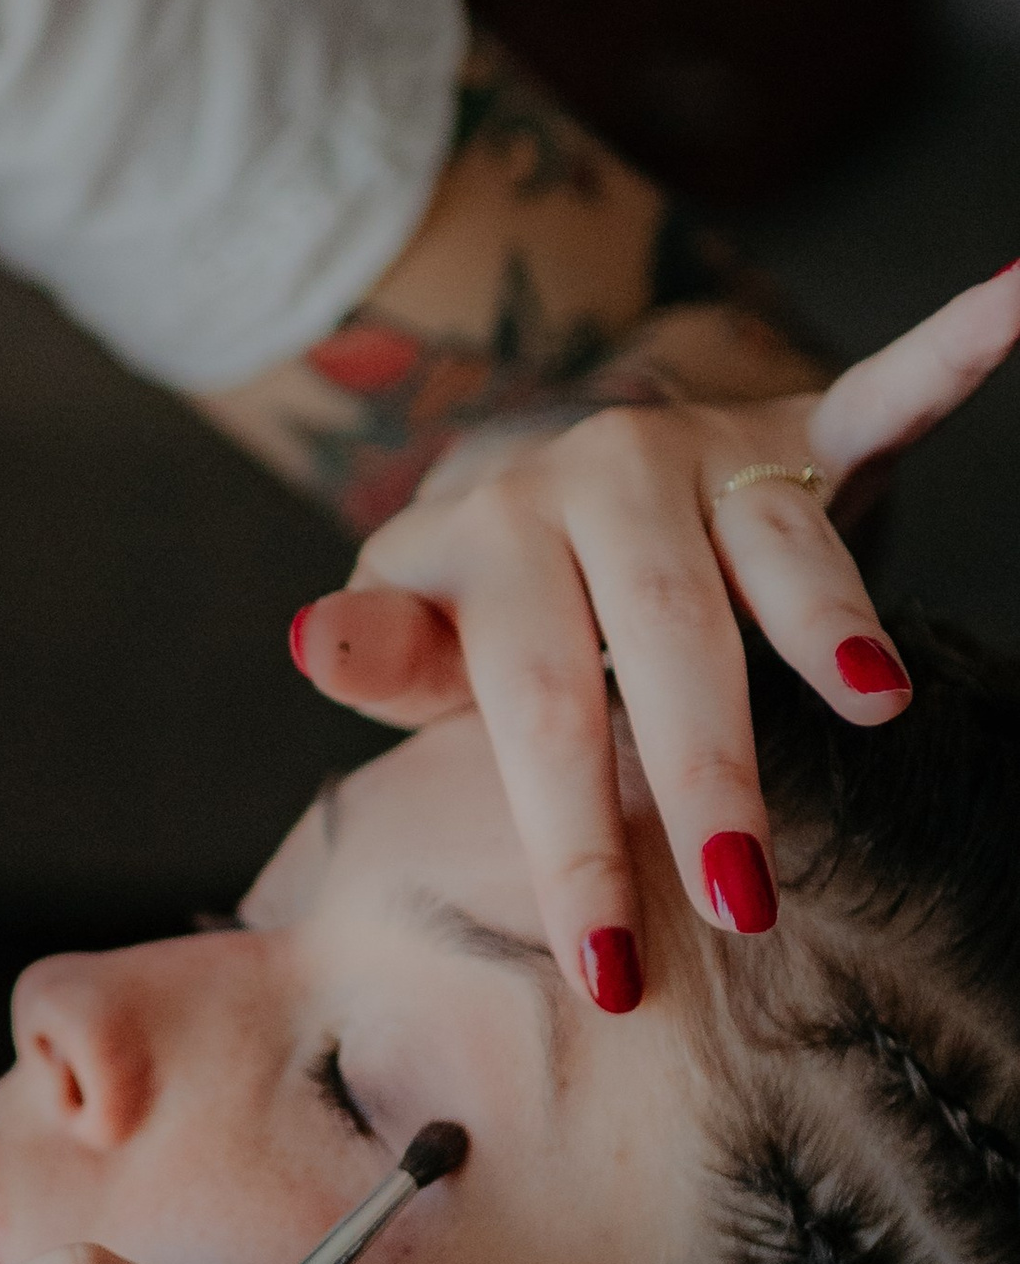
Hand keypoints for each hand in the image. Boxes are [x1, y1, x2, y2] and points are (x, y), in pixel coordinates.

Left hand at [291, 261, 1019, 997]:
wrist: (540, 471)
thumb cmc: (488, 601)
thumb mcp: (419, 633)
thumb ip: (382, 651)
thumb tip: (313, 644)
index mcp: (495, 538)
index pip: (538, 704)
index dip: (571, 841)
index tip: (605, 965)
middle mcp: (598, 478)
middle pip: (667, 638)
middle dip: (706, 773)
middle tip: (741, 895)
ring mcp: (703, 449)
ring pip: (781, 541)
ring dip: (832, 621)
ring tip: (877, 704)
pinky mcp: (792, 425)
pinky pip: (881, 391)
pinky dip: (955, 348)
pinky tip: (1016, 298)